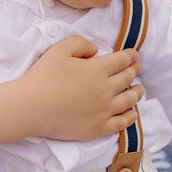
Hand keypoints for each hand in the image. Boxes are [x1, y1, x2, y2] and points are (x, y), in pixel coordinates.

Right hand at [24, 37, 143, 141]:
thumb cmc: (42, 77)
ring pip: (129, 100)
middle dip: (135, 70)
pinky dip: (130, 116)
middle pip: (127, 78)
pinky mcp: (98, 128)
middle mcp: (105, 90)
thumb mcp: (59, 50)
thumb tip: (96, 50)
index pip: (122, 60)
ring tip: (140, 89)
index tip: (134, 55)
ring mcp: (103, 111)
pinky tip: (133, 113)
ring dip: (137, 92)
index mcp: (97, 70)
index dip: (130, 56)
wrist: (31, 108)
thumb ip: (80, 43)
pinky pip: (121, 123)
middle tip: (139, 68)